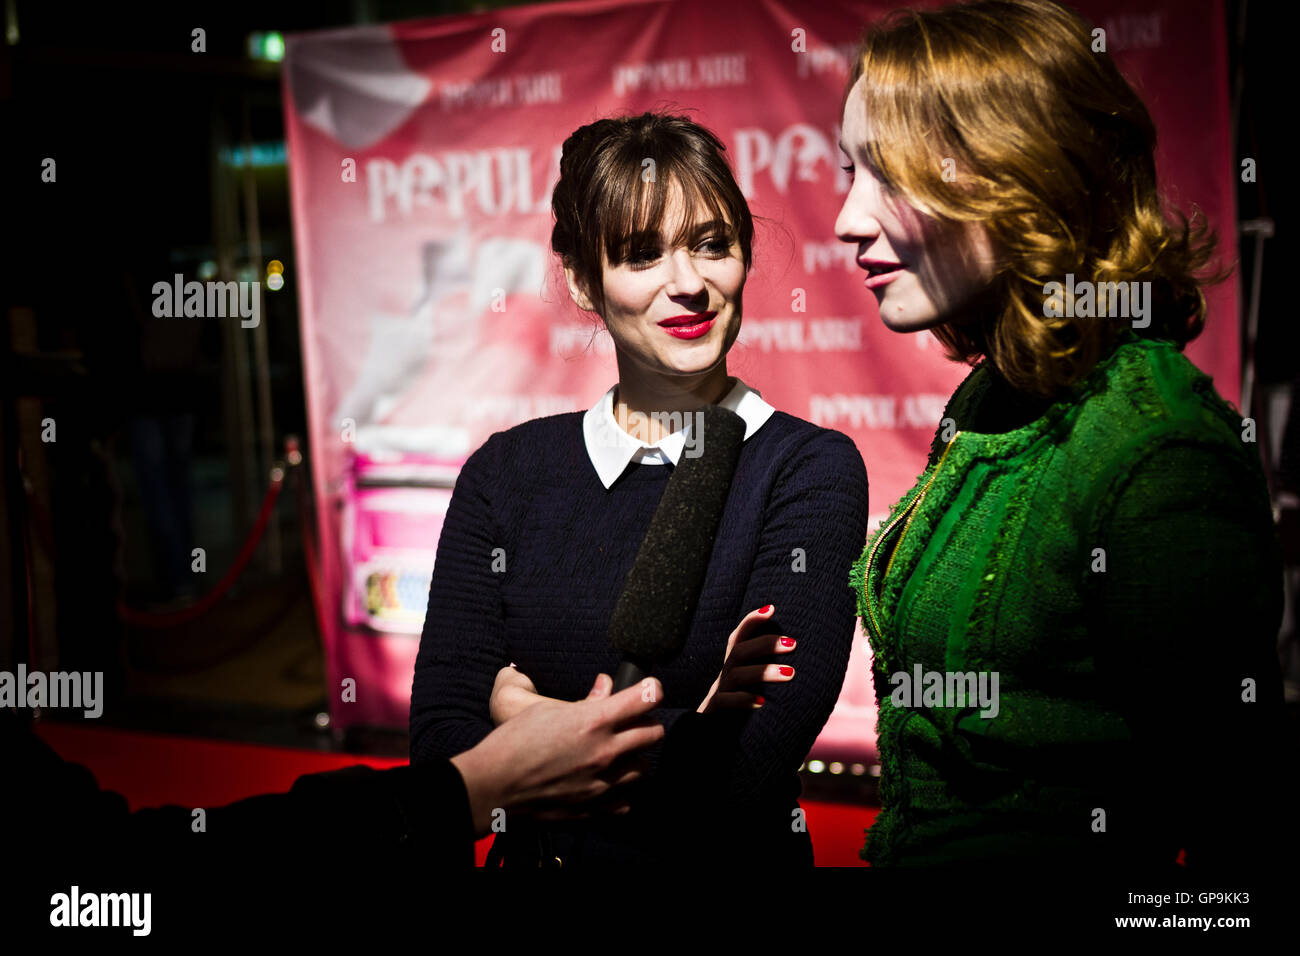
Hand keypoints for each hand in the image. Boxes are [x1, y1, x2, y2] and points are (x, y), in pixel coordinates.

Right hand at [451, 674, 665, 836]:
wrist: (493, 787)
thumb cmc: (513, 743)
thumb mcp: (547, 710)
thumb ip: (585, 702)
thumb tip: (606, 687)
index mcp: (594, 721)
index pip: (647, 698)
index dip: (651, 689)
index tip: (648, 690)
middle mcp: (605, 752)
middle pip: (654, 733)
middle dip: (646, 724)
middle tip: (630, 723)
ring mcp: (602, 784)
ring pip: (644, 768)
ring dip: (634, 758)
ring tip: (616, 755)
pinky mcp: (594, 809)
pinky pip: (626, 801)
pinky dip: (620, 791)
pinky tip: (605, 783)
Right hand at [696, 604, 794, 713]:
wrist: (708, 741)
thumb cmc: (737, 715)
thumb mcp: (751, 691)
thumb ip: (766, 677)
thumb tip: (800, 666)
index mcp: (733, 668)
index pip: (738, 638)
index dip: (751, 621)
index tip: (771, 609)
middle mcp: (724, 677)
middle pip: (739, 652)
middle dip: (765, 644)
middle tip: (793, 644)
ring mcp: (718, 693)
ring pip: (736, 674)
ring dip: (764, 671)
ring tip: (790, 673)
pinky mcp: (713, 713)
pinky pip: (724, 701)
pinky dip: (742, 700)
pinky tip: (762, 703)